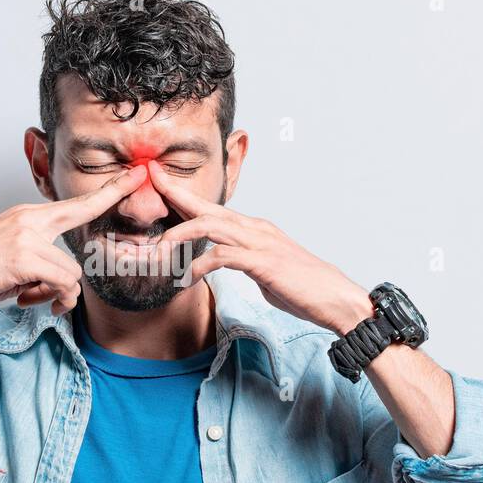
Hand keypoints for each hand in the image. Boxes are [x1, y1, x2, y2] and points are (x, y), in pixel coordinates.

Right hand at [0, 164, 148, 315]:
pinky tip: (27, 300)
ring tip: (32, 297)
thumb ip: (38, 257)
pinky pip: (62, 284)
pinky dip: (53, 299)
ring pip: (73, 270)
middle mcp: (29, 220)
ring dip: (59, 292)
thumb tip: (60, 283)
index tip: (131, 177)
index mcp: (26, 217)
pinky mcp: (24, 258)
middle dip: (112, 197)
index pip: (72, 204)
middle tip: (137, 179)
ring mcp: (27, 237)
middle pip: (82, 212)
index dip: (105, 192)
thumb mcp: (8, 256)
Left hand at [148, 161, 373, 334]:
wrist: (334, 299)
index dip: (184, 195)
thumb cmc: (301, 287)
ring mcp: (259, 243)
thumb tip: (224, 263)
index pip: (212, 207)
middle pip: (206, 206)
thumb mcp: (264, 269)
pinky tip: (189, 278)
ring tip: (159, 253)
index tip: (159, 184)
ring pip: (210, 226)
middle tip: (148, 183)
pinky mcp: (263, 262)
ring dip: (180, 235)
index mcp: (253, 229)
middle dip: (175, 194)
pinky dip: (201, 266)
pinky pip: (223, 256)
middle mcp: (254, 229)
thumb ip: (243, 260)